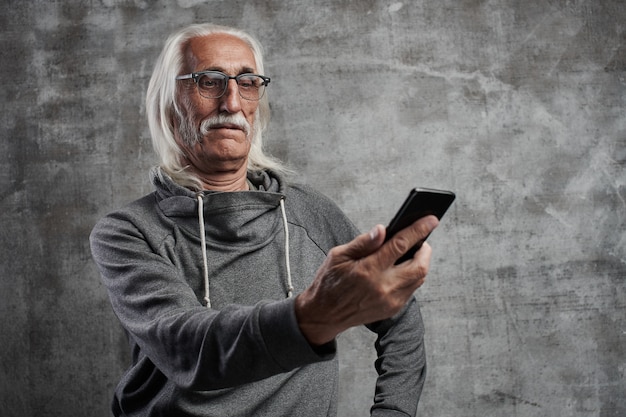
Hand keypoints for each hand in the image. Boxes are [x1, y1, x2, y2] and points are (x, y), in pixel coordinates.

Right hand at [295, 215, 438, 345]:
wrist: (324, 315)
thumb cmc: (329, 282)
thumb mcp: (338, 256)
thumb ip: (363, 242)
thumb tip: (382, 230)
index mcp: (368, 270)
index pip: (400, 245)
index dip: (418, 230)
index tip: (431, 219)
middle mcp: (382, 287)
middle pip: (419, 266)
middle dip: (425, 249)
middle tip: (420, 240)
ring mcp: (389, 301)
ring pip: (419, 279)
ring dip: (420, 263)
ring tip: (413, 252)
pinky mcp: (392, 309)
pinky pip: (412, 290)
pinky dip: (412, 276)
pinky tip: (403, 268)